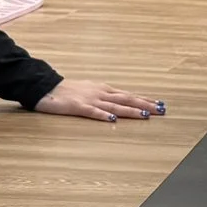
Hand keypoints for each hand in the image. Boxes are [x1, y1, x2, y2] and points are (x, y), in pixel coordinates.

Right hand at [35, 78, 164, 122]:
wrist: (45, 86)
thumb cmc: (67, 90)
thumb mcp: (89, 90)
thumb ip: (104, 96)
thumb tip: (119, 103)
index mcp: (103, 89)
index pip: (128, 94)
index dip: (144, 99)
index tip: (159, 103)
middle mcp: (100, 93)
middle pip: (126, 99)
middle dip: (145, 104)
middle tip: (161, 110)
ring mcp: (89, 99)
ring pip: (114, 106)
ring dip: (131, 110)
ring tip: (146, 114)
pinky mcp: (77, 107)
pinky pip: (92, 112)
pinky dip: (103, 115)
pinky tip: (113, 119)